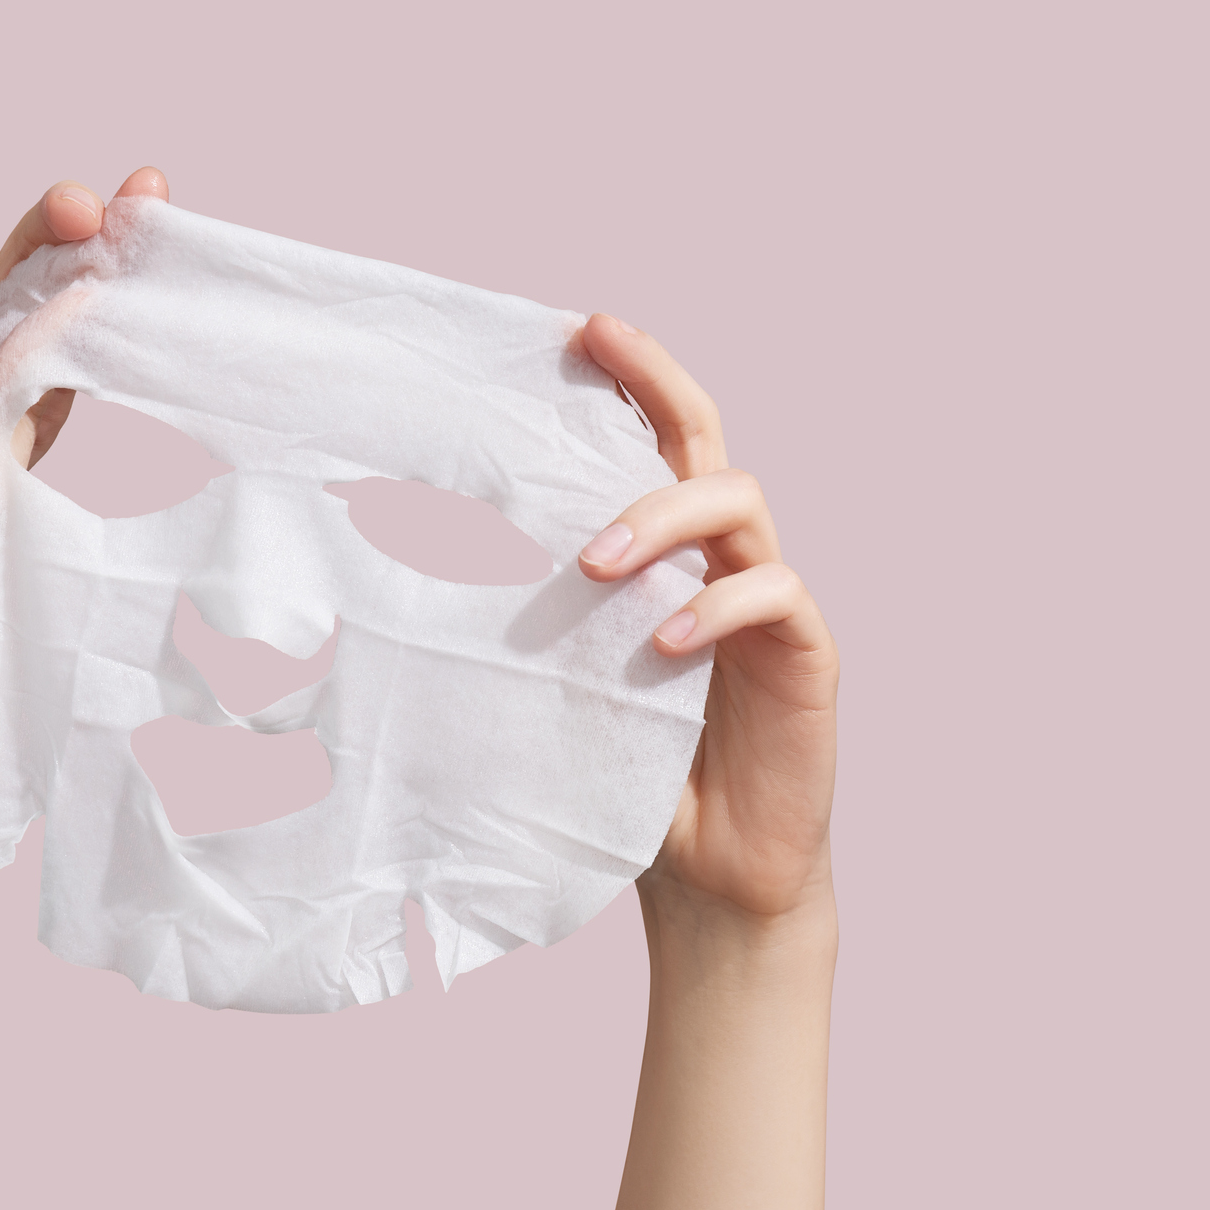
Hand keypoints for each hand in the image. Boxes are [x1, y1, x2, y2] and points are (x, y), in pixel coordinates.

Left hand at [577, 315, 838, 923]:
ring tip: (595, 562)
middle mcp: (724, 562)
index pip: (656, 446)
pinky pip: (775, 596)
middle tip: (598, 346)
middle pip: (708, 440)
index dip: (632, 379)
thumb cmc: (627, 781)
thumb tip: (402, 593)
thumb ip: (527, 634)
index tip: (579, 329)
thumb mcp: (562, 692)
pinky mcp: (807, 656)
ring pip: (741, 502)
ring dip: (664, 514)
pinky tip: (665, 644)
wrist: (711, 880)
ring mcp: (770, 605)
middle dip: (659, 381)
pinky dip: (717, 606)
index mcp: (669, 560)